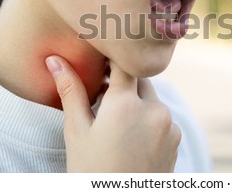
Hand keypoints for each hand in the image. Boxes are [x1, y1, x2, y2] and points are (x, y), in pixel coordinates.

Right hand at [45, 56, 180, 172]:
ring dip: (138, 103)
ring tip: (118, 126)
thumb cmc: (91, 170)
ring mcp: (169, 124)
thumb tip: (55, 60)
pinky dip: (151, 121)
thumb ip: (71, 91)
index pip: (124, 63)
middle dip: (124, 85)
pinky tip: (134, 139)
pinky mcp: (177, 137)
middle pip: (140, 80)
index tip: (102, 65)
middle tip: (104, 101)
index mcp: (125, 103)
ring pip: (152, 99)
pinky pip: (163, 118)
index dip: (112, 61)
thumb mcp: (77, 131)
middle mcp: (153, 109)